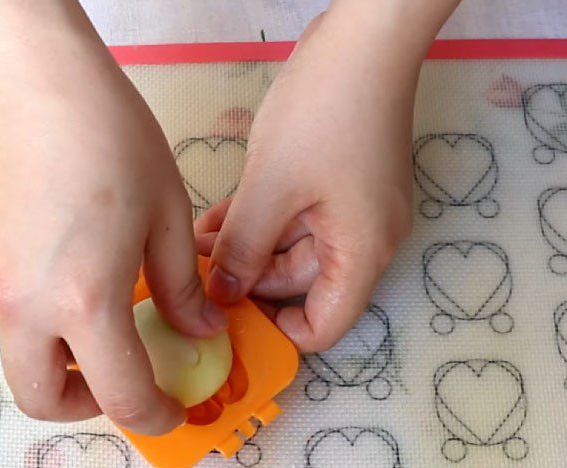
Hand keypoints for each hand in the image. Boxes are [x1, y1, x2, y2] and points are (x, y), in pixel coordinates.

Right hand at [0, 13, 223, 434]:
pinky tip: (83, 288)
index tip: (175, 409)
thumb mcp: (167, 215)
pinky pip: (16, 324)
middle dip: (91, 407)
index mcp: (84, 301)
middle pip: (43, 402)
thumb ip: (184, 287)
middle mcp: (28, 308)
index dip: (154, 416)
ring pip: (23, 364)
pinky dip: (50, 333)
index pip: (120, 395)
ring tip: (110, 334)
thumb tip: (201, 330)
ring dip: (66, 372)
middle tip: (129, 381)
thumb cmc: (104, 134)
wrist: (22, 75)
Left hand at [196, 6, 421, 351]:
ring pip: (294, 249)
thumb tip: (219, 296)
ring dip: (248, 247)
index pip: (325, 326)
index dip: (279, 331)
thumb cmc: (326, 111)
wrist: (368, 36)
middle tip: (198, 269)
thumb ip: (242, 250)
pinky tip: (221, 218)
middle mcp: (366, 242)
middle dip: (248, 279)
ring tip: (199, 240)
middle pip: (303, 285)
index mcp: (361, 254)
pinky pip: (299, 218)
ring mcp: (356, 211)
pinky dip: (263, 221)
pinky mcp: (344, 184)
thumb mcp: (271, 189)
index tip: (231, 316)